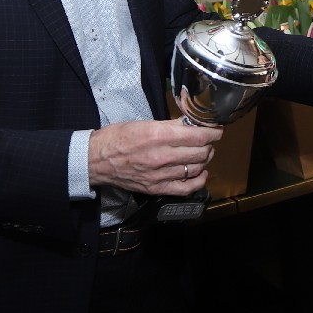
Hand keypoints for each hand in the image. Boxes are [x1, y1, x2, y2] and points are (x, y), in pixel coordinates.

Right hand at [88, 118, 221, 196]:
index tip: (216, 129)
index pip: (198, 136)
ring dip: (204, 160)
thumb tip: (190, 124)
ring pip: (196, 168)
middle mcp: (162, 156)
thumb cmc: (116, 138)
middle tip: (208, 140)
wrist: (96, 160)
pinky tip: (200, 173)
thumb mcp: (143, 123)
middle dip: (209, 145)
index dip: (213, 132)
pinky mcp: (157, 188)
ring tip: (203, 153)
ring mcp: (160, 175)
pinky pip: (186, 188)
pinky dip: (198, 181)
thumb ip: (169, 125)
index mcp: (158, 135)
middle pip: (201, 152)